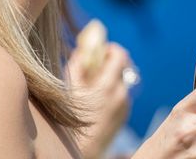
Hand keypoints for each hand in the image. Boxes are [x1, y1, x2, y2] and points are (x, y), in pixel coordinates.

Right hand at [68, 43, 131, 158]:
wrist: (83, 147)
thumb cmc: (71, 116)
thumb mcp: (70, 86)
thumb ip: (78, 63)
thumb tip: (83, 48)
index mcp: (108, 85)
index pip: (120, 55)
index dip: (111, 49)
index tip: (102, 49)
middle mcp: (121, 94)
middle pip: (124, 67)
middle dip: (111, 62)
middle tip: (98, 63)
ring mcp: (124, 105)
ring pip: (122, 82)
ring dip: (111, 77)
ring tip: (94, 85)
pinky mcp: (124, 115)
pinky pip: (121, 96)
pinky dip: (113, 91)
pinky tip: (98, 100)